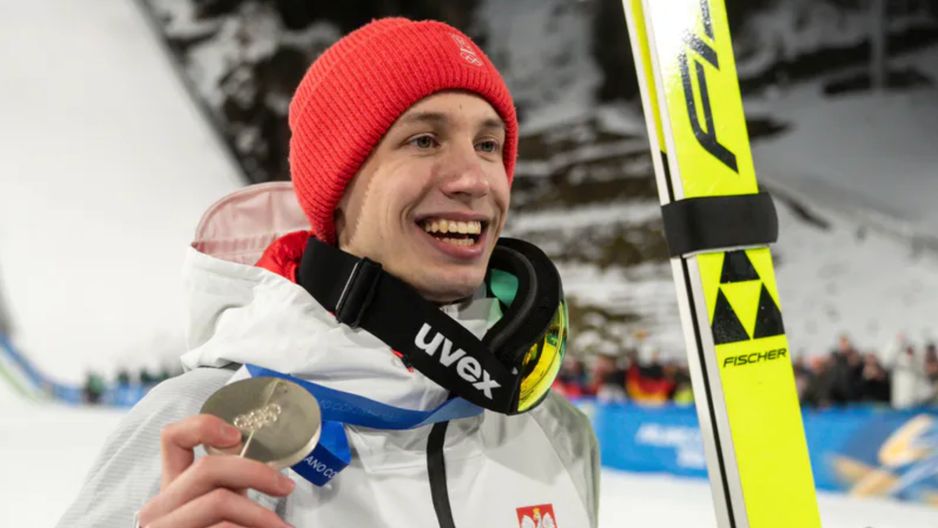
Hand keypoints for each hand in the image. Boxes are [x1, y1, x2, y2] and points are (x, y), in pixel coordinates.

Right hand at [138, 414, 294, 527]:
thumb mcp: (222, 514)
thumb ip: (235, 491)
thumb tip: (276, 477)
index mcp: (173, 491)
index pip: (174, 439)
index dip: (204, 426)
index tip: (237, 435)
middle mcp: (158, 509)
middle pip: (208, 469)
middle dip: (256, 473)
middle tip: (286, 487)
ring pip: (218, 502)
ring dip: (261, 516)